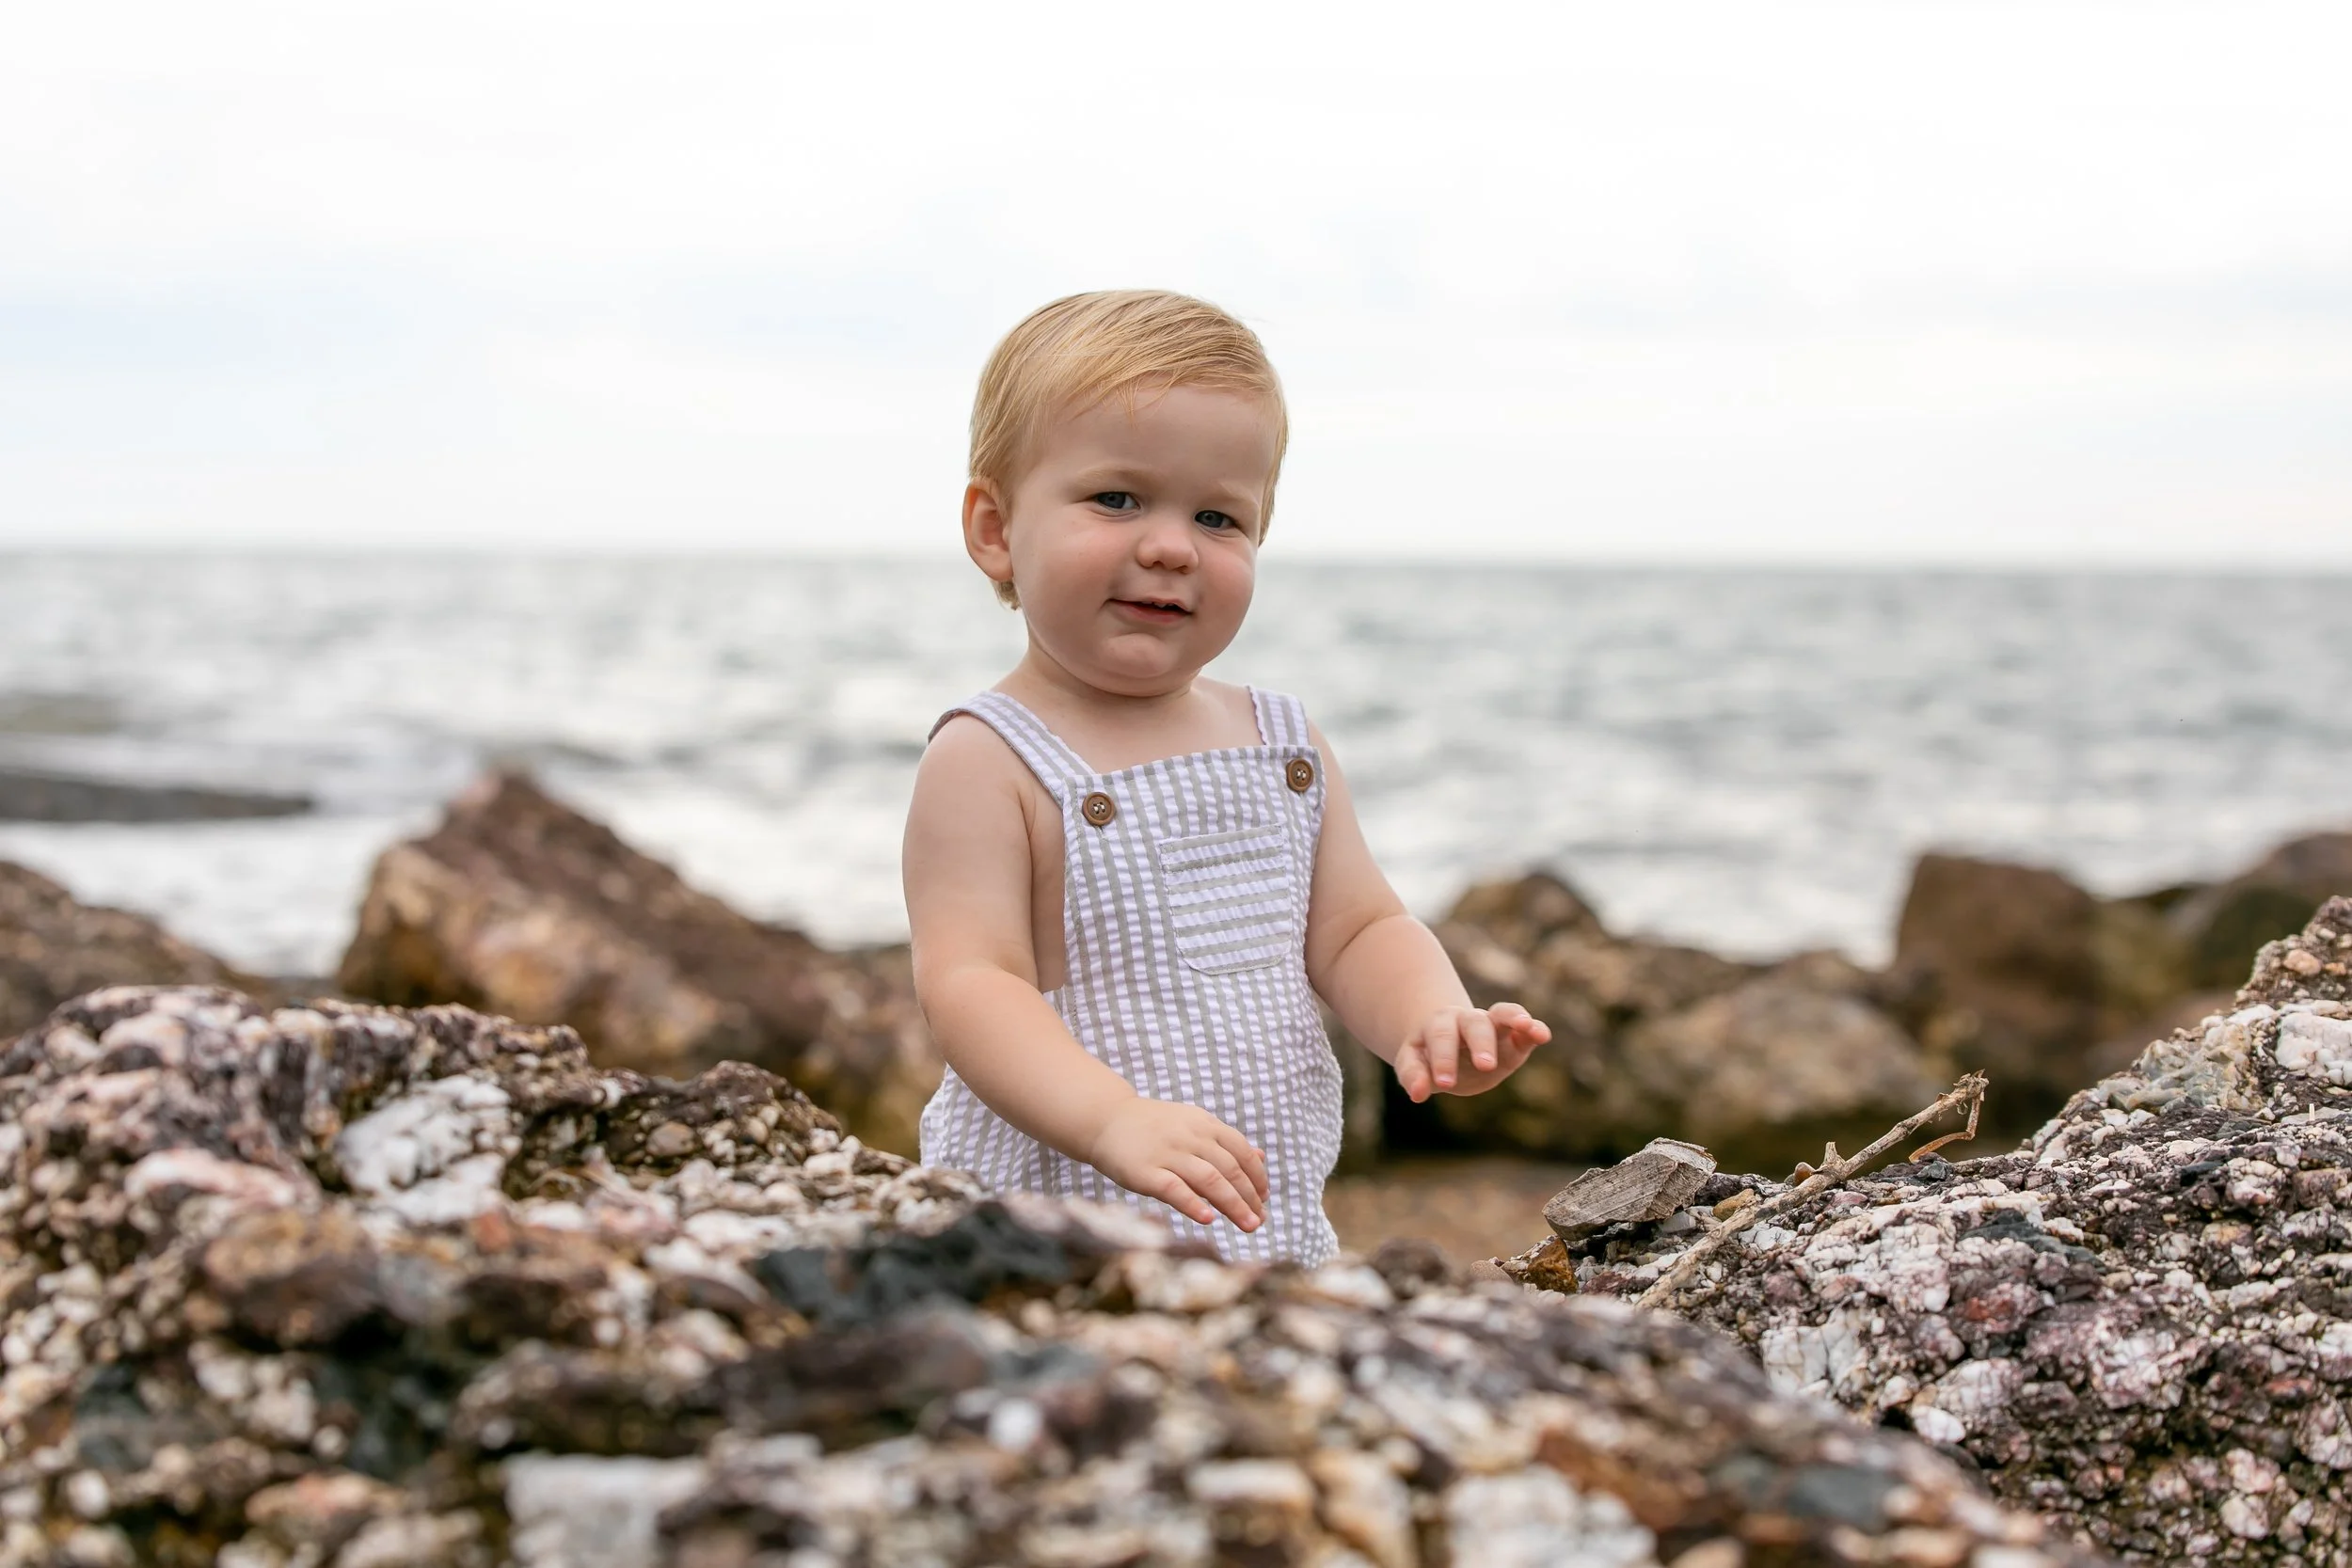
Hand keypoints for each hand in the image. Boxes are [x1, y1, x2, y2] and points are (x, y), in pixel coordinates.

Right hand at [1086, 1098, 1269, 1231]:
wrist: (1107, 1119)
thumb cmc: (1155, 1127)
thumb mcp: (1193, 1124)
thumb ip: (1225, 1141)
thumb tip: (1261, 1157)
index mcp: (1205, 1124)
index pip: (1242, 1151)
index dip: (1257, 1176)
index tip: (1263, 1198)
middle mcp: (1190, 1136)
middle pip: (1230, 1169)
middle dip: (1249, 1197)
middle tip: (1260, 1220)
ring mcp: (1168, 1153)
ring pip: (1210, 1180)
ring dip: (1233, 1205)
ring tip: (1249, 1225)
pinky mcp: (1145, 1171)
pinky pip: (1174, 1189)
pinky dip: (1194, 1204)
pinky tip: (1209, 1219)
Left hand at [1393, 1002, 1549, 1101]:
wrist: (1448, 1047)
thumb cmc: (1428, 1057)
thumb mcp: (1414, 1065)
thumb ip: (1413, 1076)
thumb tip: (1416, 1095)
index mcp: (1438, 1025)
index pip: (1440, 1038)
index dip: (1442, 1060)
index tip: (1444, 1084)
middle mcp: (1466, 1019)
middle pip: (1474, 1024)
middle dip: (1481, 1044)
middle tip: (1485, 1066)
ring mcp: (1492, 1024)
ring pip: (1503, 1014)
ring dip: (1515, 1018)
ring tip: (1526, 1026)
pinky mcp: (1513, 1036)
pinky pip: (1525, 1027)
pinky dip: (1535, 1028)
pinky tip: (1543, 1035)